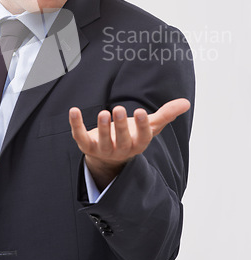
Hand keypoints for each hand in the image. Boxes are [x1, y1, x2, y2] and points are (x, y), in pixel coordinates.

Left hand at [69, 98, 189, 190]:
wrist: (109, 157)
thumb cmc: (131, 136)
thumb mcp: (149, 126)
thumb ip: (166, 114)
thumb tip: (186, 102)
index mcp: (137, 144)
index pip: (142, 137)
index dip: (142, 126)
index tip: (141, 112)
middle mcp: (121, 149)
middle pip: (122, 140)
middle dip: (121, 125)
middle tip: (119, 109)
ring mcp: (103, 149)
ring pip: (102, 142)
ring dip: (102, 128)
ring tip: (103, 113)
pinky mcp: (87, 146)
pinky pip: (80, 136)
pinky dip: (76, 124)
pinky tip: (74, 111)